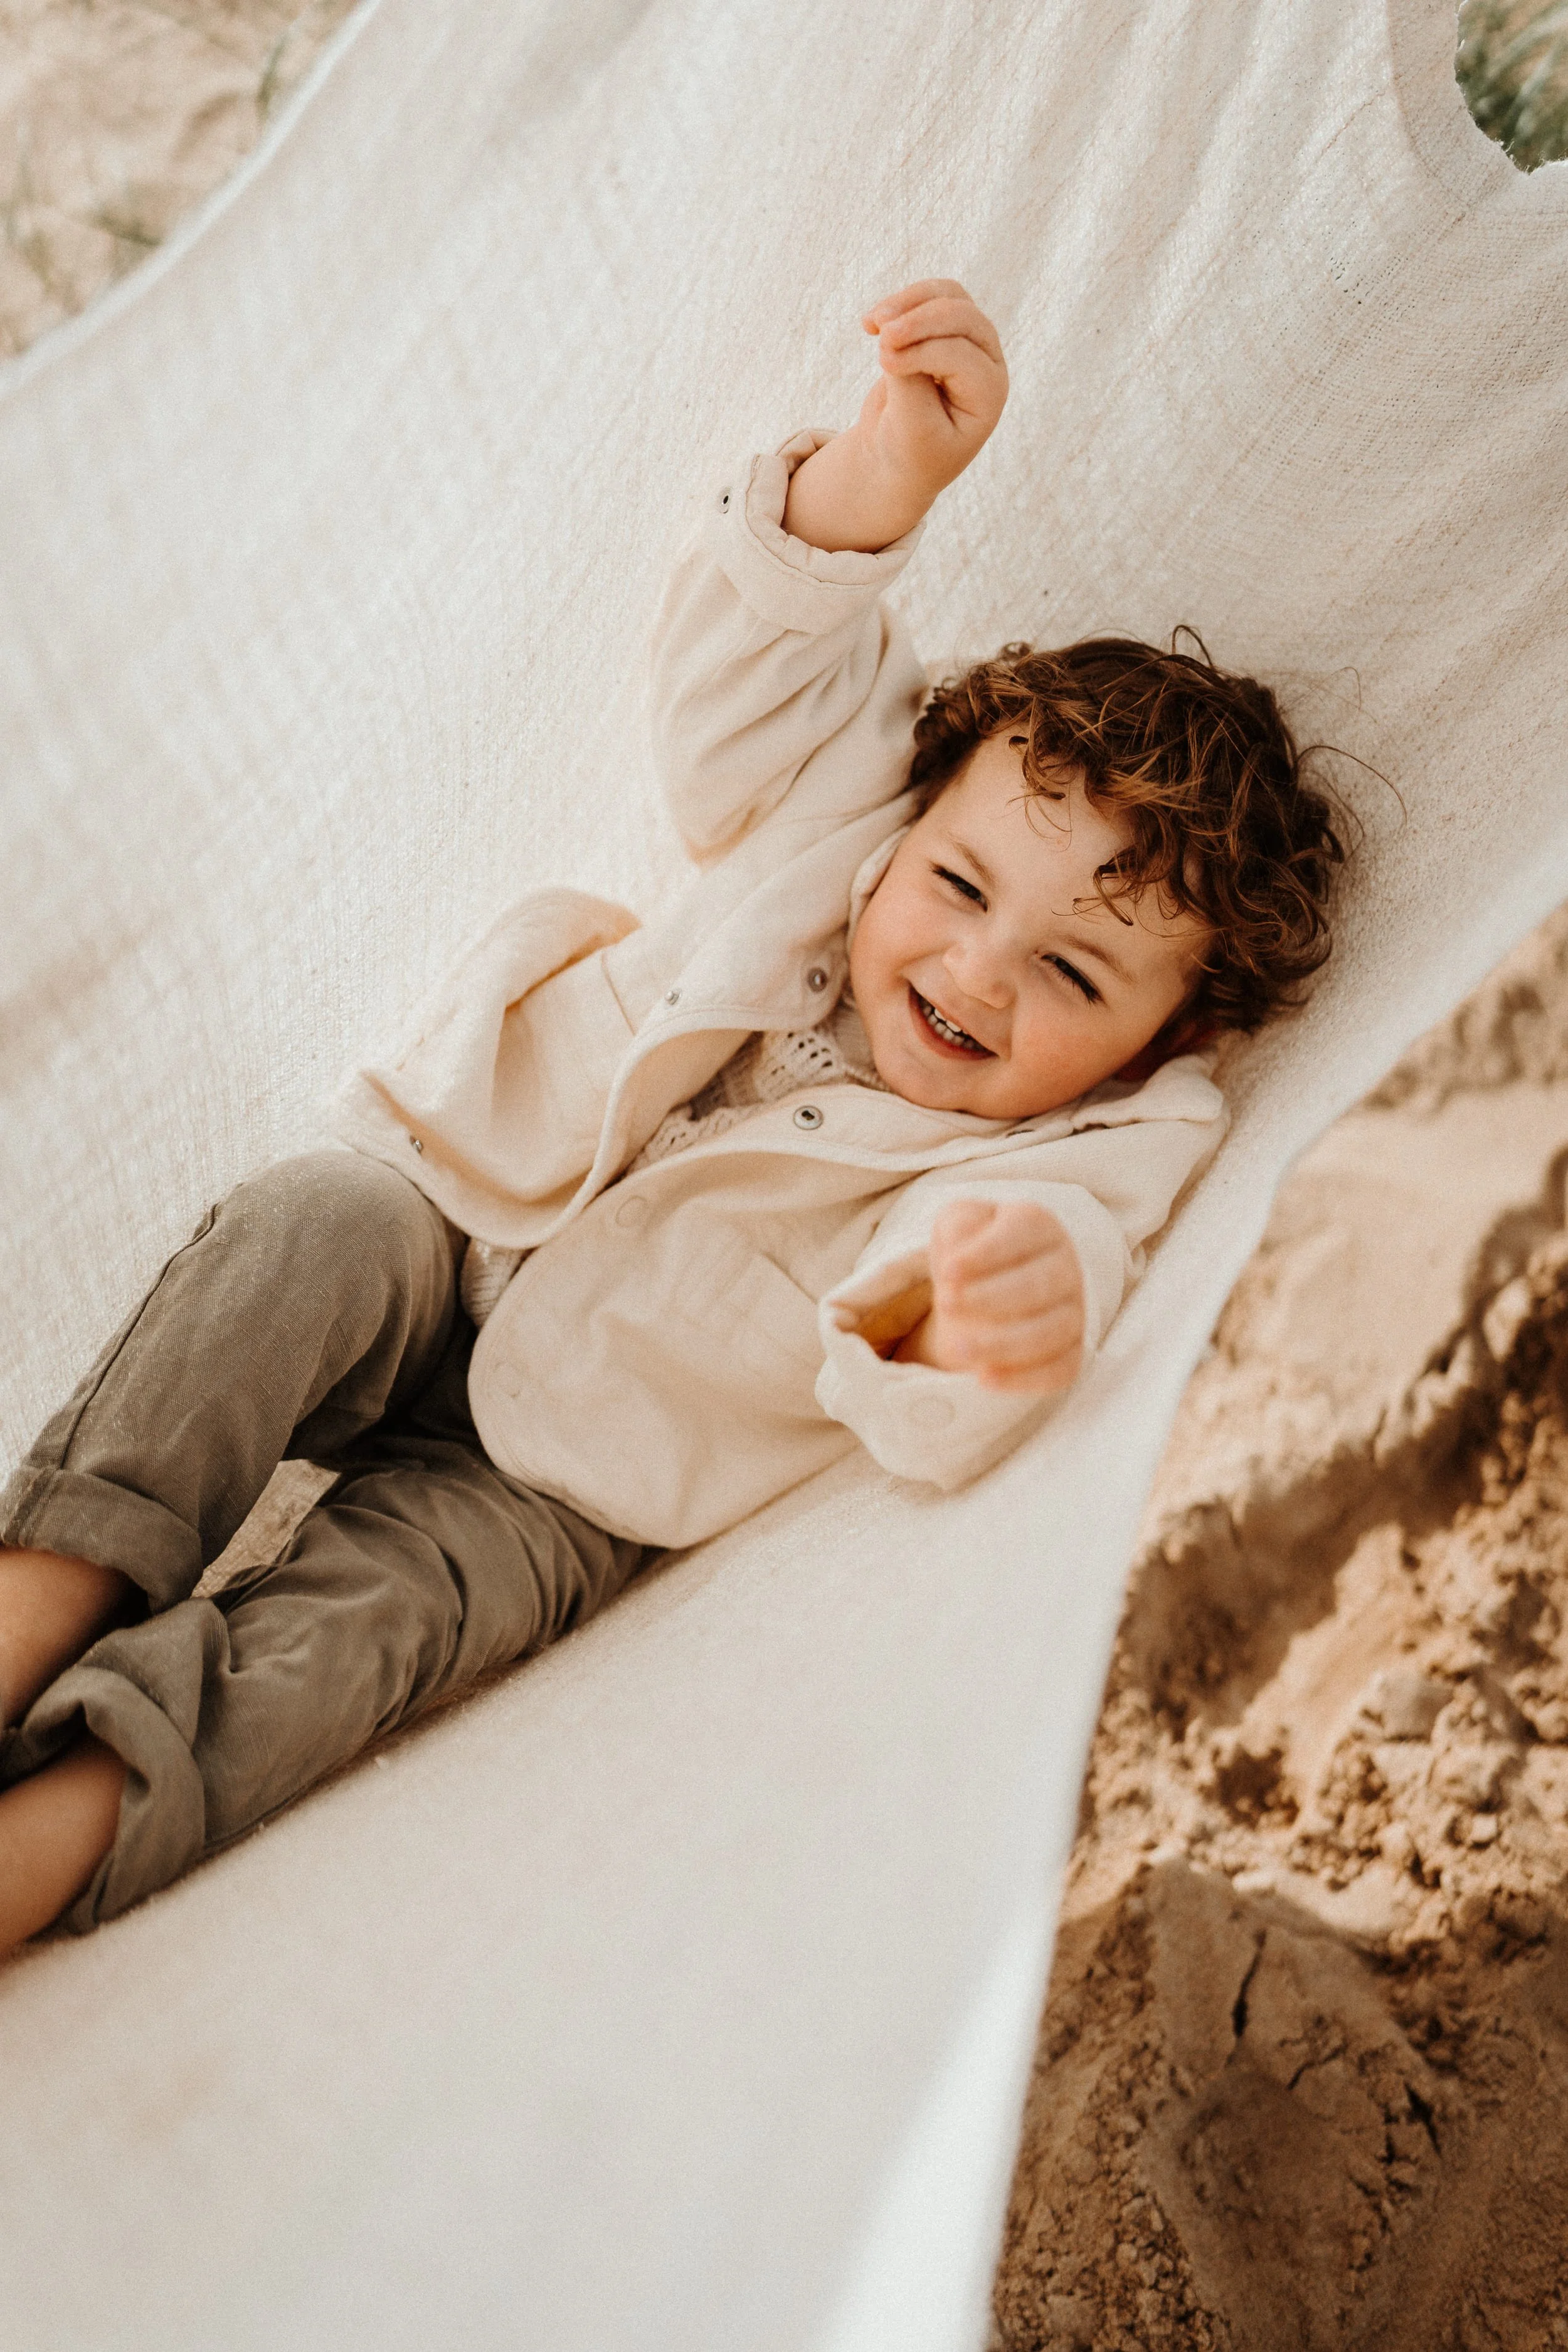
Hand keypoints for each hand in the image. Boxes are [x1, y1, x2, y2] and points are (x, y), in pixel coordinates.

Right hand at [781, 278, 1007, 553]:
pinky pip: (931, 297)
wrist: (900, 455)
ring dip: (910, 301)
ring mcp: (969, 341)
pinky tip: (870, 324)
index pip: (960, 356)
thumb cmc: (910, 451)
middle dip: (920, 319)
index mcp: (988, 393)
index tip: (884, 364)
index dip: (921, 352)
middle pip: (963, 317)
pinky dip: (902, 302)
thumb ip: (909, 383)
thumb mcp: (911, 429)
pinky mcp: (945, 331)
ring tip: (872, 321)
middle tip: (880, 332)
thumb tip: (892, 336)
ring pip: (949, 296)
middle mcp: (987, 362)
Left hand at [896, 1199, 1084, 1394]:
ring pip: (1048, 1333)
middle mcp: (1066, 1267)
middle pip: (1039, 1285)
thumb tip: (957, 1258)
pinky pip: (1058, 1371)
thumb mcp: (957, 1225)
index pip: (1025, 1232)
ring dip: (1001, 1343)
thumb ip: (958, 1226)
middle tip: (944, 1305)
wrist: (985, 1294)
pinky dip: (1022, 1379)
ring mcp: (1073, 1313)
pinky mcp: (1072, 1353)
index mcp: (1040, 1226)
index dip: (986, 1254)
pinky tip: (984, 1379)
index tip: (946, 1272)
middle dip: (989, 1298)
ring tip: (955, 1348)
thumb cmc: (972, 1252)